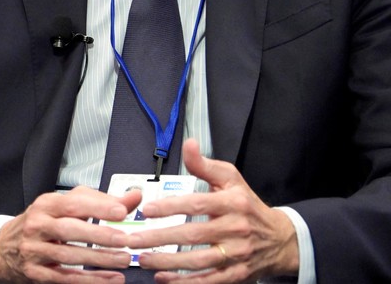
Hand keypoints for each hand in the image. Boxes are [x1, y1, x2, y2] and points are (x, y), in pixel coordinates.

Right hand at [0, 186, 141, 282]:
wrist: (3, 247)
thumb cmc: (42, 224)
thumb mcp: (65, 207)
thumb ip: (100, 202)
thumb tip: (133, 197)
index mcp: (45, 205)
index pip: (72, 203)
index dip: (97, 207)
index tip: (121, 211)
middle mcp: (37, 225)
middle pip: (69, 230)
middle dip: (99, 235)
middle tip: (125, 240)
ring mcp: (34, 250)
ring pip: (69, 256)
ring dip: (99, 260)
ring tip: (123, 260)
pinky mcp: (36, 273)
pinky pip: (65, 278)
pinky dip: (90, 280)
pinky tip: (110, 279)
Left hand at [125, 139, 298, 282]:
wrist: (281, 239)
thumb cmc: (248, 205)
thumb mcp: (231, 179)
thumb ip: (204, 165)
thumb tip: (188, 145)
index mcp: (232, 203)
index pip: (198, 204)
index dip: (172, 207)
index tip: (148, 209)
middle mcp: (235, 229)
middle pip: (193, 235)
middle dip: (160, 238)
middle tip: (134, 240)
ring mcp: (237, 254)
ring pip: (199, 261)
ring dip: (168, 262)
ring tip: (143, 259)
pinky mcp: (237, 274)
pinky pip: (209, 281)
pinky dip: (186, 282)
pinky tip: (164, 278)